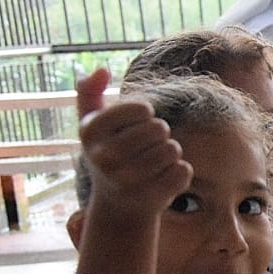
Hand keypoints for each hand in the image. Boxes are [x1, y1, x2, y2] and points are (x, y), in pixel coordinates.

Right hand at [77, 69, 190, 217]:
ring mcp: (128, 180)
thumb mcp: (90, 124)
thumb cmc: (108, 153)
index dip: (146, 114)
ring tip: (153, 162)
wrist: (117, 204)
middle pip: (160, 128)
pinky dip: (180, 172)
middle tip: (146, 147)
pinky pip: (183, 171)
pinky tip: (162, 178)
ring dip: (170, 153)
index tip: (135, 125)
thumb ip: (89, 92)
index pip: (142, 109)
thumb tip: (101, 69)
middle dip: (160, 134)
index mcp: (91, 131)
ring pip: (173, 149)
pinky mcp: (151, 197)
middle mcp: (105, 157)